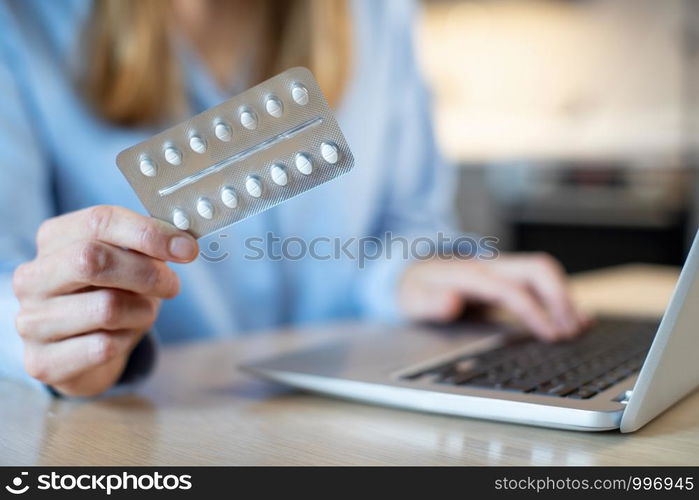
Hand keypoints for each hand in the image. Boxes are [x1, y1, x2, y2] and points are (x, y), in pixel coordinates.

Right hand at [12, 205, 197, 395]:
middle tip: (172, 285)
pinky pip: (103, 347)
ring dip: (142, 311)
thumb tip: (182, 243)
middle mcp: (32, 277)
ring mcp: (31, 321)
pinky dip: (127, 340)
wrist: (80, 352)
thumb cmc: (108, 295)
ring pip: (105, 308)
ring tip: (143, 312)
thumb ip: (146, 246)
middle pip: (93, 260)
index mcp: (53, 239)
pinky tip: (122, 337)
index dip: (149, 233)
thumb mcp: (126, 263)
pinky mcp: (43, 361)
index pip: (100, 221)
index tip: (186, 248)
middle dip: (146, 272)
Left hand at [398, 253, 588, 340]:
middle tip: (570, 332)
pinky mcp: (508, 280)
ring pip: (544, 273)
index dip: (533, 310)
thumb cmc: (412, 288)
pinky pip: (541, 283)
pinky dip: (561, 299)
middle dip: (560, 298)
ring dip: (565, 298)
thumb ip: (427, 302)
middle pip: (537, 269)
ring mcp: (502, 271)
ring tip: (577, 330)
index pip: (510, 288)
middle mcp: (491, 267)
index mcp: (469, 274)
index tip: (552, 334)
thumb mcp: (410, 298)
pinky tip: (577, 319)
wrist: (410, 272)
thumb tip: (450, 301)